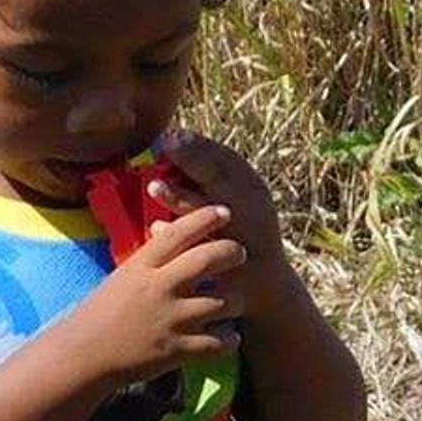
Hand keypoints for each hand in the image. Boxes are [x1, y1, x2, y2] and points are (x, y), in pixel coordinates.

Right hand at [52, 200, 245, 383]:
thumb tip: (170, 237)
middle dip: (232, 252)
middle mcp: (158, 288)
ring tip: (234, 302)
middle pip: (208, 259)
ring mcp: (170, 319)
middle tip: (240, 253)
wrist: (83, 357)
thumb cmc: (98, 316)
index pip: (178, 232)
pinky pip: (219, 341)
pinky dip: (229, 338)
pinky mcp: (176, 350)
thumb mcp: (122, 279)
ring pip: (223, 302)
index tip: (224, 211)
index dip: (205, 217)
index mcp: (141, 266)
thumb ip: (150, 262)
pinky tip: (228, 336)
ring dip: (235, 301)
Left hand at [150, 130, 281, 265]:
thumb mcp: (235, 201)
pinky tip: (156, 227)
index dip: (199, 144)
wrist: (268, 287)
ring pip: (214, 213)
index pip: (227, 160)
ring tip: (153, 186)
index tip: (171, 132)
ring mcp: (248, 237)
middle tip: (165, 144)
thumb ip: (210, 179)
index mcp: (253, 190)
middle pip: (222, 180)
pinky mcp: (236, 263)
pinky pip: (206, 251)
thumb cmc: (242, 236)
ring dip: (181, 198)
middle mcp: (254, 210)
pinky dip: (181, 238)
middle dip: (193, 159)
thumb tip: (172, 144)